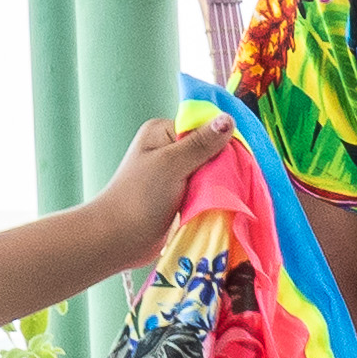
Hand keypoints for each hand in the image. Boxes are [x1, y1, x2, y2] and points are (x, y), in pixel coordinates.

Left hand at [90, 109, 216, 260]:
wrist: (119, 238)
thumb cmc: (140, 197)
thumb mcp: (172, 163)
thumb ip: (201, 143)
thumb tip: (228, 119)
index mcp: (162, 132)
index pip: (204, 126)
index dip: (222, 140)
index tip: (236, 159)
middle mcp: (168, 148)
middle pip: (210, 149)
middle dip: (222, 164)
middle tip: (231, 181)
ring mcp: (174, 172)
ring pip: (210, 171)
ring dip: (219, 183)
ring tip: (224, 195)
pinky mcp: (180, 194)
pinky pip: (205, 189)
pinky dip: (213, 196)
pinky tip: (219, 204)